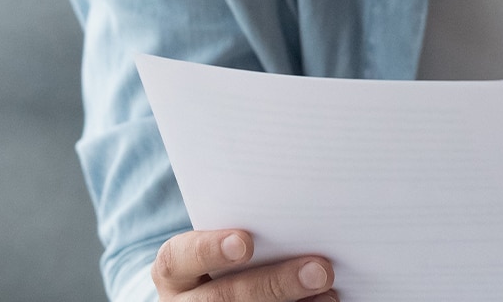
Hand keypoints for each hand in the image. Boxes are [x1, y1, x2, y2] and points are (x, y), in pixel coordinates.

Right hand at [152, 229, 336, 301]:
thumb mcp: (219, 243)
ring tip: (328, 290)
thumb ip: (244, 230)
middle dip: (274, 284)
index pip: (179, 259)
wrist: (216, 292)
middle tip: (320, 269)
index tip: (244, 242)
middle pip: (223, 298)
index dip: (209, 250)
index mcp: (174, 272)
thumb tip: (297, 210)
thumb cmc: (225, 258)